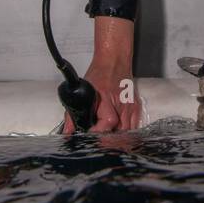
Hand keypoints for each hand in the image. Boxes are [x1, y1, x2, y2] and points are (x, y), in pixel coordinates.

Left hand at [61, 16, 141, 133]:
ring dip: (117, 137)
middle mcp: (121, 104)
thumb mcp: (82, 91)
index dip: (99, 133)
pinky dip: (126, 132)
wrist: (114, 61)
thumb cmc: (100, 73)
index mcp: (106, 99)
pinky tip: (118, 133)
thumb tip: (68, 131)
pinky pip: (134, 127)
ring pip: (127, 132)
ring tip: (107, 139)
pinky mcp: (135, 107)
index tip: (90, 137)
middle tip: (97, 141)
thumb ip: (72, 113)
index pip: (107, 122)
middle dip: (108, 139)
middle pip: (119, 131)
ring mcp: (130, 106)